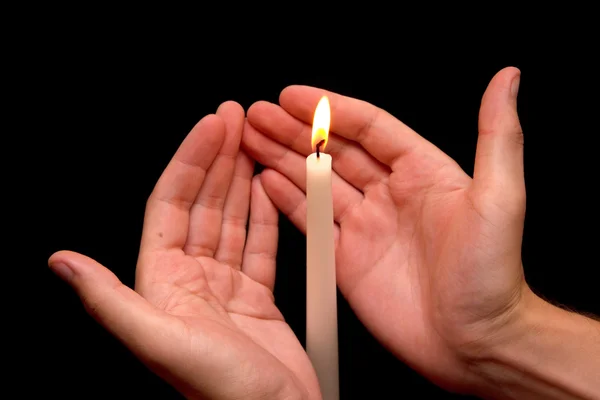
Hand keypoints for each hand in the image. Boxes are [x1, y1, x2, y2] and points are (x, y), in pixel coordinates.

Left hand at [49, 102, 319, 399]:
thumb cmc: (225, 391)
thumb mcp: (160, 343)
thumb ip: (109, 300)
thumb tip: (60, 261)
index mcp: (163, 283)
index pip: (172, 205)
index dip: (191, 161)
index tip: (213, 126)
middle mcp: (191, 279)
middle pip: (203, 203)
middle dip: (218, 158)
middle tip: (237, 117)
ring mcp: (225, 286)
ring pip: (231, 218)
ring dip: (241, 179)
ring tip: (254, 143)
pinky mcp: (257, 295)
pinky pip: (259, 244)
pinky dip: (265, 214)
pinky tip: (268, 188)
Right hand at [242, 67, 530, 392]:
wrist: (476, 344)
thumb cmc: (492, 277)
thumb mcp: (500, 200)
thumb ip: (498, 136)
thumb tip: (507, 80)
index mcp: (421, 172)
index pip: (368, 128)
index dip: (328, 108)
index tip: (293, 96)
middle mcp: (390, 195)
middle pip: (333, 152)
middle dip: (293, 131)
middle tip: (258, 114)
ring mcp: (366, 227)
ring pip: (316, 183)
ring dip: (282, 159)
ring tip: (250, 138)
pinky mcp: (348, 259)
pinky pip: (311, 224)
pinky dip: (286, 201)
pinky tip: (264, 182)